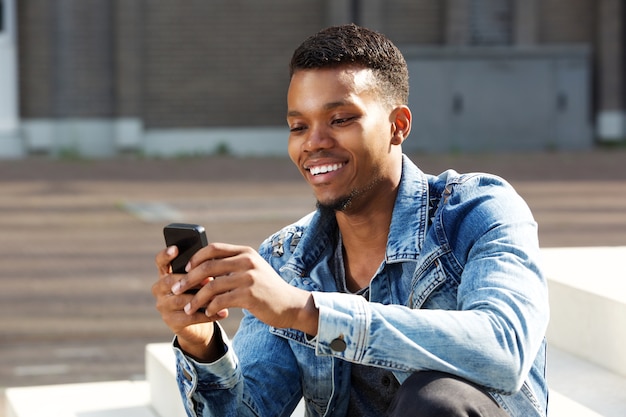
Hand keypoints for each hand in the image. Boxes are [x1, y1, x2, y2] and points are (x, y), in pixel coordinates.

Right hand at [152, 245, 222, 361]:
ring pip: (180, 299)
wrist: (198, 325)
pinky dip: (209, 314)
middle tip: (210, 280)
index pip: (160, 261)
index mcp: (166, 274)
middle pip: (170, 280)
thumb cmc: (201, 295)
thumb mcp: (201, 281)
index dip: (166, 255)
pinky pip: (190, 316)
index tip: (176, 249)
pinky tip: (223, 312)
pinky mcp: (171, 322)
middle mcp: (160, 289)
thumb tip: (213, 264)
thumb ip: (202, 271)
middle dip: (191, 280)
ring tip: (220, 297)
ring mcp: (163, 306)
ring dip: (202, 298)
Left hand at [171, 242, 318, 334]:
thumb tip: (202, 268)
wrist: (290, 304)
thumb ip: (232, 265)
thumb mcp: (252, 269)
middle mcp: (247, 261)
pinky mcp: (249, 296)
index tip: (185, 269)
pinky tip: (207, 313)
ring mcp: (249, 278)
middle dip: (188, 279)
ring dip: (196, 299)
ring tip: (189, 308)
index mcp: (245, 252)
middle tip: (176, 289)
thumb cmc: (267, 289)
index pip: (214, 248)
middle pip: (208, 266)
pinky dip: (209, 308)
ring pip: (211, 286)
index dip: (196, 257)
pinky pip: (220, 301)